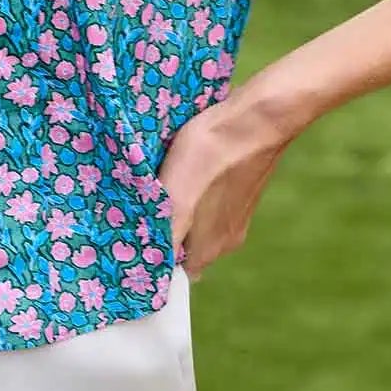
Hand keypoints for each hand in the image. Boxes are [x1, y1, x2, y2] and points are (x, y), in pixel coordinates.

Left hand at [156, 77, 308, 279]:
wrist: (256, 119)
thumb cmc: (211, 156)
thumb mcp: (175, 199)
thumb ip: (165, 237)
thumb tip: (153, 271)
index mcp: (210, 250)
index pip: (174, 270)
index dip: (154, 255)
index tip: (134, 231)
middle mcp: (227, 240)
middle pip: (184, 245)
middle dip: (163, 227)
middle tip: (143, 202)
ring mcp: (237, 215)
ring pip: (196, 220)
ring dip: (178, 205)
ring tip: (162, 180)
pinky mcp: (242, 190)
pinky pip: (209, 199)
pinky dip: (194, 189)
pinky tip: (185, 166)